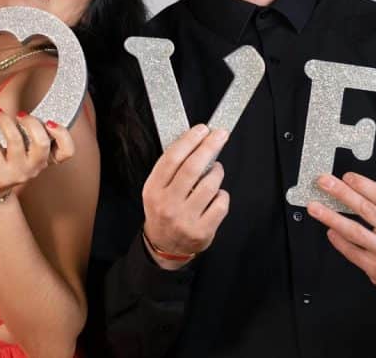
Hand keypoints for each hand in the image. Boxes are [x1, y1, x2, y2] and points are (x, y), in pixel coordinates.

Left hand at [0, 107, 73, 202]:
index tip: (49, 121)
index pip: (67, 151)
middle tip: (20, 114)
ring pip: (15, 141)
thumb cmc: (6, 161)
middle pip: (42, 143)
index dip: (63, 134)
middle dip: (32, 123)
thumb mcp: (23, 149)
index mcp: (45, 159)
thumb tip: (24, 109)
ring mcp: (18, 173)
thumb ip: (29, 133)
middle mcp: (35, 167)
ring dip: (5, 121)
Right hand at [141, 124, 230, 269]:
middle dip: (209, 146)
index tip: (202, 129)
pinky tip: (215, 196)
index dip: (189, 141)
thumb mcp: (157, 188)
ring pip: (210, 185)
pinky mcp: (202, 231)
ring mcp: (185, 220)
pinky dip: (222, 195)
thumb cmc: (164, 209)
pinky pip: (221, 203)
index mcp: (153, 190)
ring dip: (217, 172)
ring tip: (215, 171)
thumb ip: (172, 168)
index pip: (172, 159)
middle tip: (220, 135)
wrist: (164, 245)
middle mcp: (168, 205)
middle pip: (193, 168)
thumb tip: (197, 141)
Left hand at [306, 172, 375, 304]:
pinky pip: (352, 252)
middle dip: (342, 193)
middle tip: (325, 183)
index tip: (346, 177)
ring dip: (331, 217)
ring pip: (354, 231)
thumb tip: (361, 187)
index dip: (363, 184)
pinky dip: (339, 240)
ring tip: (315, 207)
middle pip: (366, 210)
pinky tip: (330, 231)